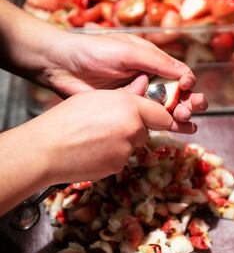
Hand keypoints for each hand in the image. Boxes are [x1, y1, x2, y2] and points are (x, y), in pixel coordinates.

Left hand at [0, 0, 206, 122]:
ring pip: (167, 109)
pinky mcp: (127, 112)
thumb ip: (156, 62)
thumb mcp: (128, 51)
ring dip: (180, 115)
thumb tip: (186, 74)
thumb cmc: (94, 51)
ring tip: (186, 120)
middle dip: (190, 101)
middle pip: (178, 94)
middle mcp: (149, 80)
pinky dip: (165, 125)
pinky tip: (176, 130)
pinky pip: (149, 119)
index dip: (187, 82)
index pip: (179, 74)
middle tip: (192, 108)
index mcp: (152, 62)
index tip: (186, 87)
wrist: (62, 66)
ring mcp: (138, 97)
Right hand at [31, 88, 194, 184]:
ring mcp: (126, 150)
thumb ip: (125, 94)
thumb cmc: (66, 120)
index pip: (161, 114)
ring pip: (131, 145)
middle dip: (133, 128)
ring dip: (120, 142)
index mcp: (130, 106)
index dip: (162, 116)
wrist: (47, 150)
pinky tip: (91, 150)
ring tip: (94, 137)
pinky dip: (110, 155)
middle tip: (108, 125)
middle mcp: (133, 128)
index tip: (167, 119)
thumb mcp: (95, 98)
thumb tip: (143, 85)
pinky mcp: (118, 166)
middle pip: (145, 129)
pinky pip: (120, 159)